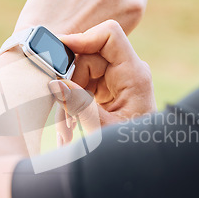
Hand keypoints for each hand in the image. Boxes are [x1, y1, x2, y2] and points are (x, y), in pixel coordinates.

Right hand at [48, 20, 155, 143]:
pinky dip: (73, 103)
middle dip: (69, 83)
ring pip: (80, 72)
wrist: (143, 162)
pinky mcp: (108, 88)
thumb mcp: (103, 129)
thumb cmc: (131, 148)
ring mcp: (117, 79)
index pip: (110, 35)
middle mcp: (127, 71)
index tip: (58, 49)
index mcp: (134, 75)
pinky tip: (71, 127)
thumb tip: (55, 83)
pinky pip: (83, 85)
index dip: (83, 37)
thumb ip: (79, 105)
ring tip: (67, 131)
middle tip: (63, 118)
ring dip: (69, 99)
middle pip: (87, 56)